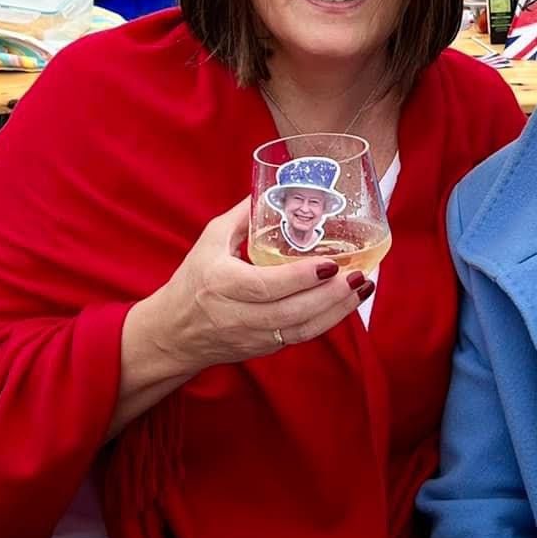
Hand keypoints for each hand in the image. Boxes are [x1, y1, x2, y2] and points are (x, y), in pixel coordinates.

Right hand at [156, 199, 371, 372]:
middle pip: (290, 311)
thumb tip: (272, 189)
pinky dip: (327, 321)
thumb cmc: (192, 282)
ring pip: (301, 330)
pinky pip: (300, 337)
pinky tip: (346, 303)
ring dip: (337, 311)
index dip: (300, 278)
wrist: (174, 334)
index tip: (329, 264)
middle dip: (330, 295)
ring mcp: (252, 336)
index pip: (265, 286)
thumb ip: (242, 217)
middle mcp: (237, 315)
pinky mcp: (263, 349)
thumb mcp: (209, 242)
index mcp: (221, 284)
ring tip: (362, 286)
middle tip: (358, 274)